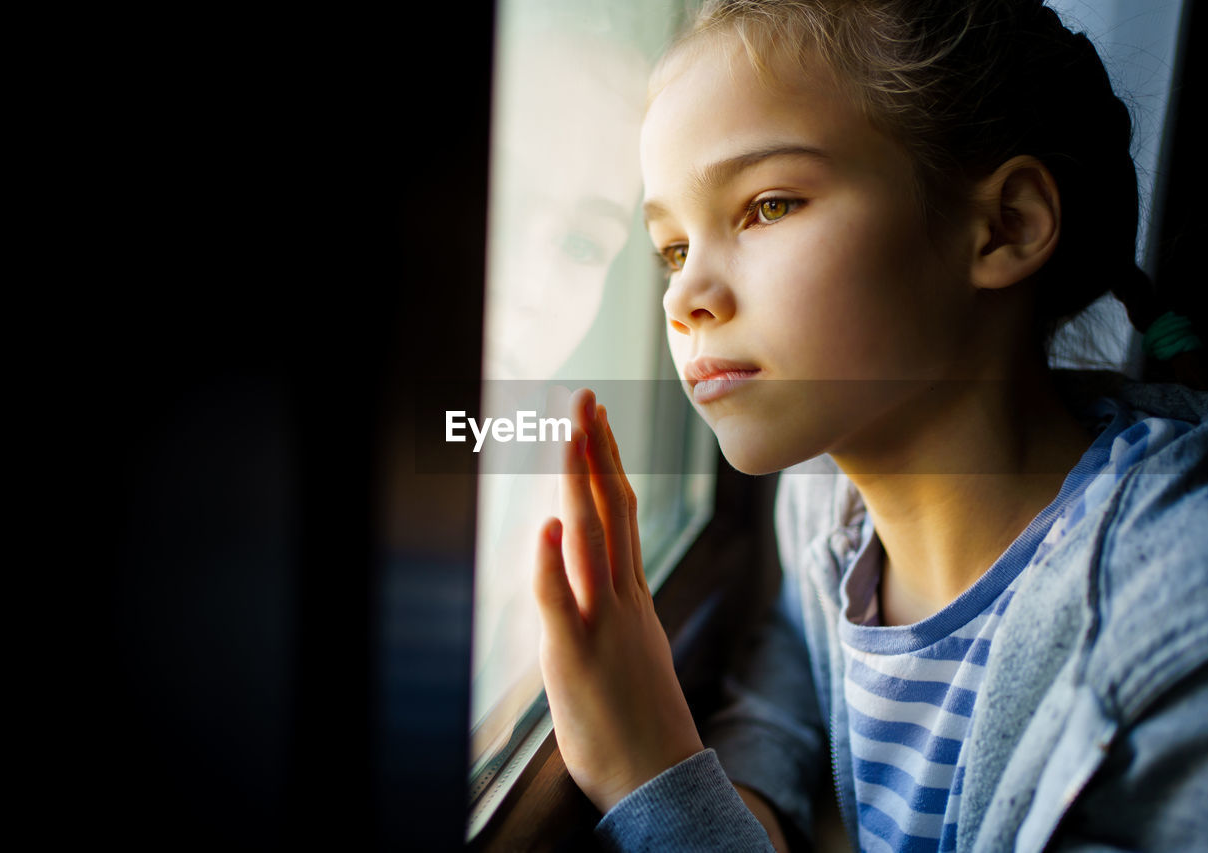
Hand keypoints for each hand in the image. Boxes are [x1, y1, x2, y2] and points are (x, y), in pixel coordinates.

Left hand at [533, 388, 704, 812]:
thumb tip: (595, 584)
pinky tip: (546, 523)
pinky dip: (551, 560)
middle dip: (594, 450)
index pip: (620, 515)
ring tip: (570, 431)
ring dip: (577, 481)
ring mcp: (601, 624)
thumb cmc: (641, 724)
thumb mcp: (633, 651)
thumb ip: (615, 611)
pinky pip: (560, 600)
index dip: (605, 465)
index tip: (596, 422)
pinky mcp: (574, 657)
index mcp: (633, 596)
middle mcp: (622, 598)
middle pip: (609, 510)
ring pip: (591, 538)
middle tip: (584, 399)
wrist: (661, 778)